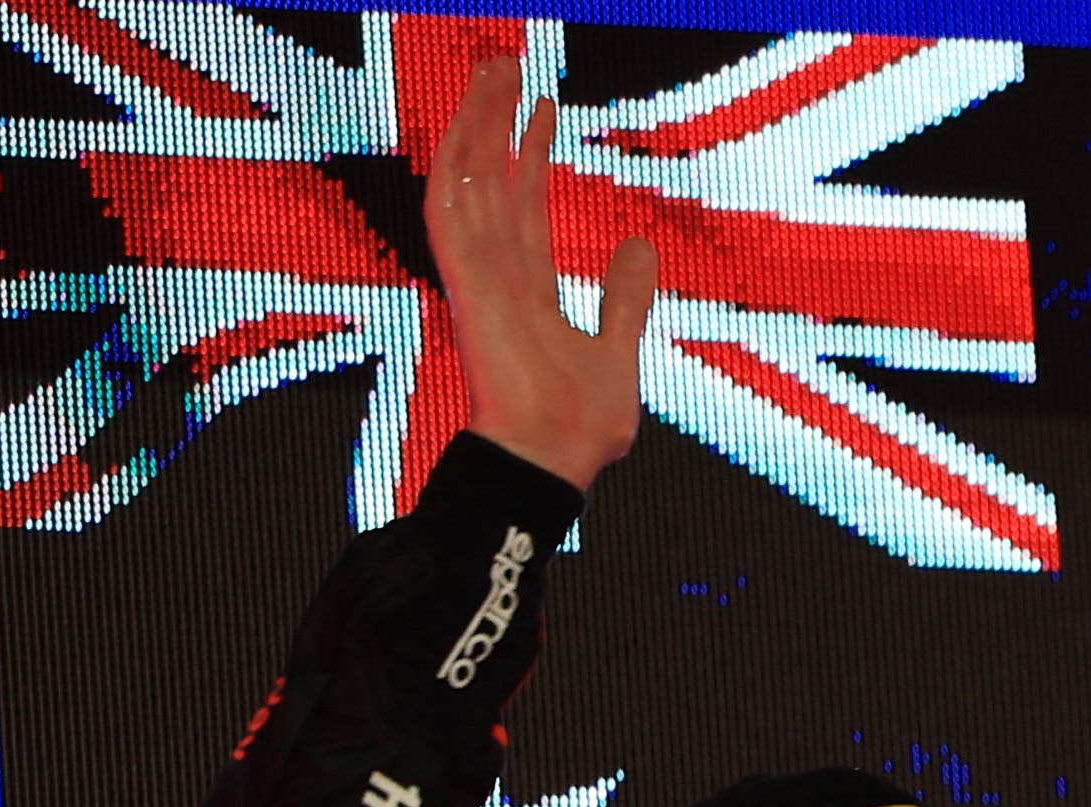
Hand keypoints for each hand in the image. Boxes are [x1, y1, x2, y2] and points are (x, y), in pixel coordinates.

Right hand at [425, 52, 654, 491]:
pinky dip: (456, 161)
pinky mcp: (464, 280)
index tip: (543, 108)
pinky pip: (451, 207)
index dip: (530, 153)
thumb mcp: (619, 349)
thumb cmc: (580, 427)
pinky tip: (466, 118)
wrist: (556, 459)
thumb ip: (625, 297)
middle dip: (497, 118)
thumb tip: (639, 244)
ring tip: (495, 69)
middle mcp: (495, 274)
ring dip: (478, 122)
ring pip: (470, 177)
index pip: (523, 203)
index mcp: (526, 290)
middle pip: (490, 177)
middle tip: (507, 64)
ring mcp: (476, 275)